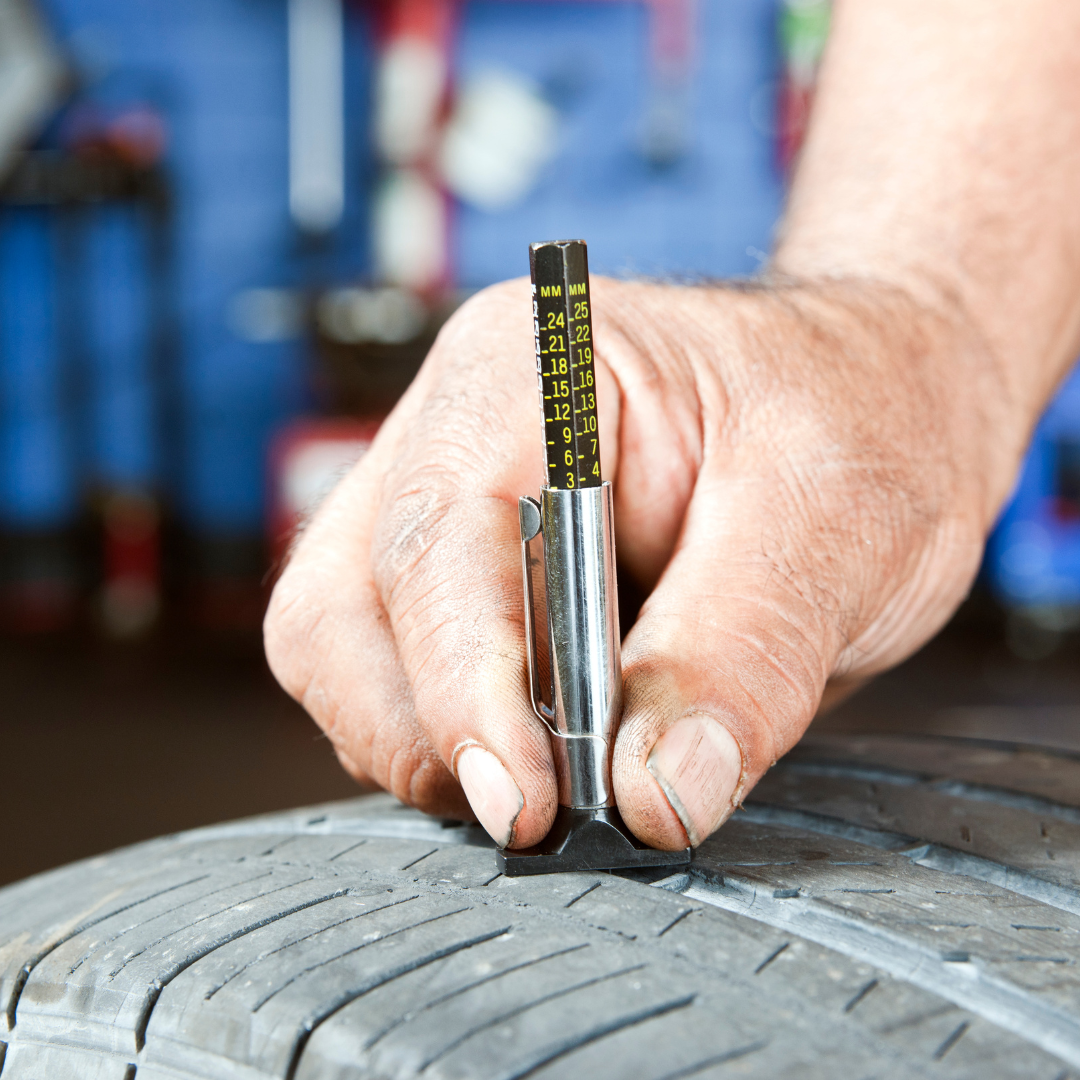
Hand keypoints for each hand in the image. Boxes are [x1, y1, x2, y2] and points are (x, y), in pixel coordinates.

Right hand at [264, 276, 1012, 848]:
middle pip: (346, 608)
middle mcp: (456, 431)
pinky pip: (405, 677)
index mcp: (529, 370)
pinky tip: (550, 752)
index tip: (526, 803)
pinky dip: (463, 739)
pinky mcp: (468, 575)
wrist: (872, 399)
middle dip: (426, 730)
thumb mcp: (832, 524)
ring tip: (560, 783)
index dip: (463, 687)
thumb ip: (737, 657)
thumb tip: (651, 796)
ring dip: (438, 744)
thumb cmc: (856, 417)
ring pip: (351, 654)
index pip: (435, 542)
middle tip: (541, 811)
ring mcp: (449, 505)